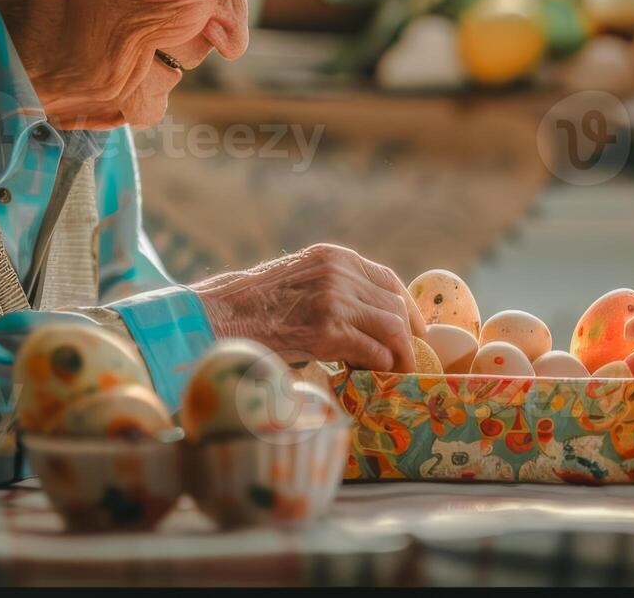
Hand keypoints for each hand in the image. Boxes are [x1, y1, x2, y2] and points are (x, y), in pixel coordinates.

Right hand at [193, 244, 425, 371]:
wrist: (217, 316)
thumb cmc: (250, 307)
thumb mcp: (298, 282)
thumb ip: (332, 291)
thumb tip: (367, 323)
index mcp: (334, 257)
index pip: (388, 279)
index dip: (408, 308)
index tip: (417, 331)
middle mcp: (339, 273)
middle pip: (395, 306)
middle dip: (407, 338)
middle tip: (405, 362)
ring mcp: (335, 300)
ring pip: (392, 329)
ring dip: (396, 356)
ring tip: (387, 374)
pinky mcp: (327, 331)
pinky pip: (372, 352)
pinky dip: (376, 367)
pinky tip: (364, 376)